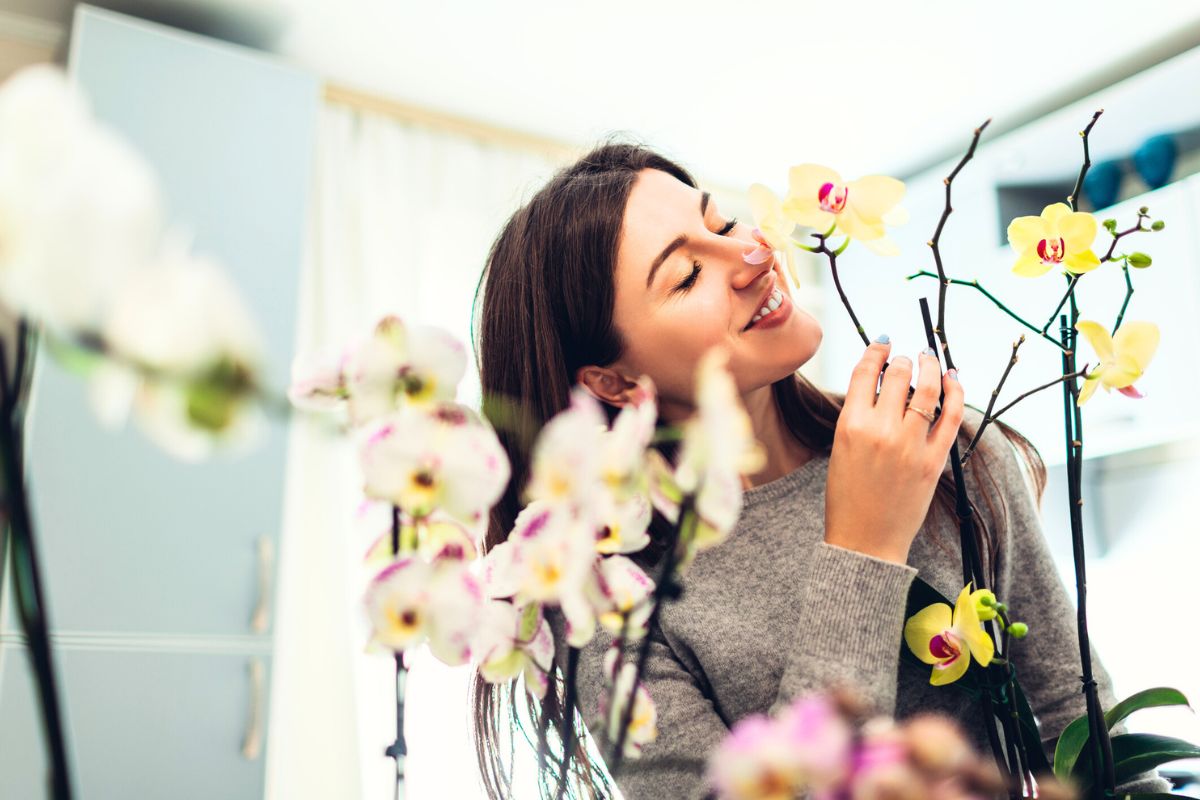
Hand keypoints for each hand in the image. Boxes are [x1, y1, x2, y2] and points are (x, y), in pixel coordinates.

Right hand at [824, 337, 964, 563]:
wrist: (865, 540)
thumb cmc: (848, 496)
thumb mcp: (841, 449)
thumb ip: (859, 415)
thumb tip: (880, 382)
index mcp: (850, 425)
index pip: (864, 372)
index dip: (875, 350)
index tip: (883, 342)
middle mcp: (880, 430)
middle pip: (897, 374)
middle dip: (903, 359)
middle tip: (906, 358)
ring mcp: (910, 445)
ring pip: (927, 388)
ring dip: (929, 366)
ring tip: (929, 358)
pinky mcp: (933, 460)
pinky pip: (951, 415)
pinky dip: (955, 391)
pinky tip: (954, 378)